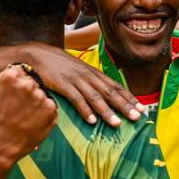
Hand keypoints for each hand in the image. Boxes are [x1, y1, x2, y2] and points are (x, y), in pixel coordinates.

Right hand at [0, 66, 57, 160]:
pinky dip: (45, 112)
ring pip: (43, 93)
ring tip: (26, 114)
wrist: (5, 141)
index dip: (20, 83)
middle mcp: (27, 84)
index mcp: (11, 76)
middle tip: (21, 107)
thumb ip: (3, 74)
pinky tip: (34, 119)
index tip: (16, 95)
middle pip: (34, 82)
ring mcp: (40, 96)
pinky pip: (51, 104)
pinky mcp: (51, 108)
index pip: (24, 71)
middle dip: (30, 92)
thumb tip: (17, 66)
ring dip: (37, 102)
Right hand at [25, 42, 141, 126]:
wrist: (37, 55)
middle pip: (109, 92)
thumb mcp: (77, 70)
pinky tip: (92, 120)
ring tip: (117, 123)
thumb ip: (90, 81)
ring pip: (95, 97)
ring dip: (107, 111)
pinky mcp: (62, 84)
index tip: (141, 108)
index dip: (129, 97)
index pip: (115, 86)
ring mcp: (75, 79)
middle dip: (124, 105)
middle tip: (137, 118)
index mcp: (93, 73)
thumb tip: (103, 95)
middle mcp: (87, 75)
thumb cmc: (58, 65)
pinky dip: (85, 110)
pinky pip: (76, 99)